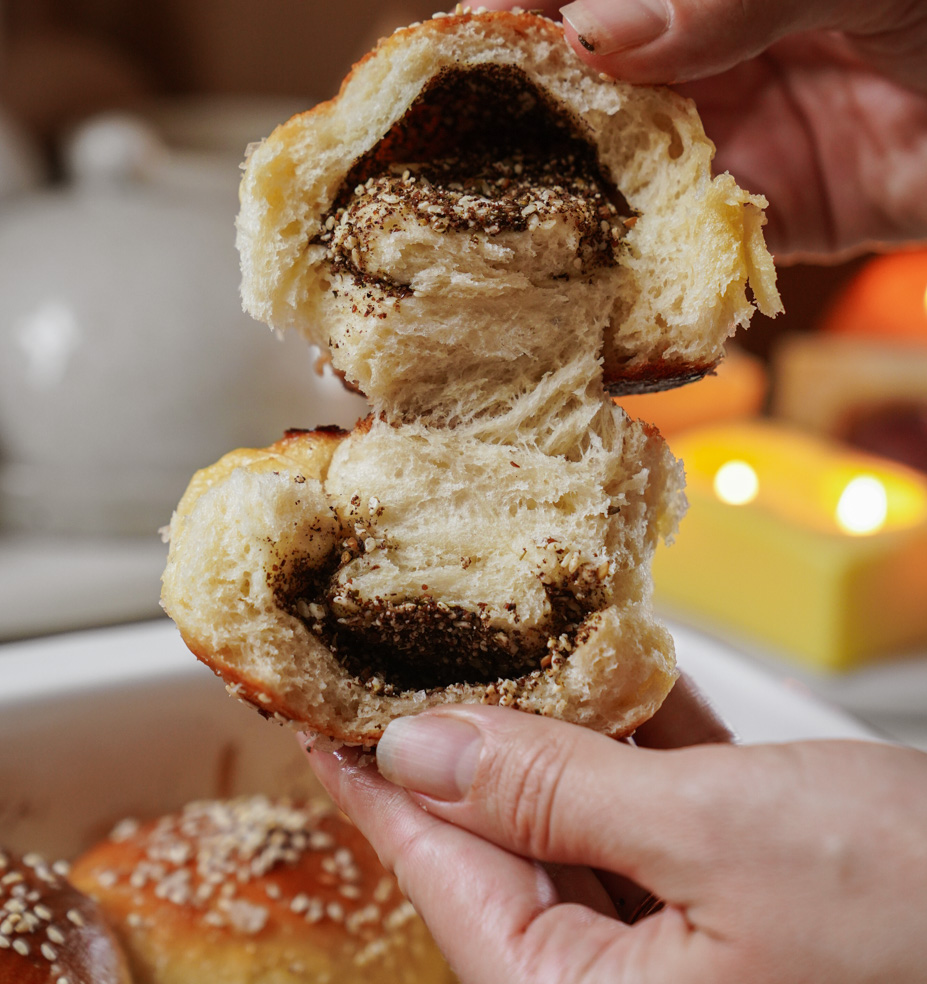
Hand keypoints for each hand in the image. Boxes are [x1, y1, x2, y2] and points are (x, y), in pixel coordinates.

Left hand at [308, 702, 926, 983]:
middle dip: (454, 742)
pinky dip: (629, 737)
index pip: (443, 875)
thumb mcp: (711, 836)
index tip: (311, 710)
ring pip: (575, 820)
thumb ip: (550, 792)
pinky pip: (651, 811)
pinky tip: (602, 666)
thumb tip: (419, 751)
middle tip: (397, 646)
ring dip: (546, 727)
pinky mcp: (735, 894)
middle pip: (501, 846)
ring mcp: (684, 945)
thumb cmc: (913, 910)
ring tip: (483, 639)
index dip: (370, 784)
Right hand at [465, 0, 926, 259]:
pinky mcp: (740, 200)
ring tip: (488, 250)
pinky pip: (664, 230)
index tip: (428, 87)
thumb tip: (590, 38)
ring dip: (556, 204)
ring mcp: (707, 115)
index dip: (491, 24)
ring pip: (602, 161)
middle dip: (506, 127)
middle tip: (439, 186)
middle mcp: (680, 22)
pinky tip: (579, 286)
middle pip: (564, 76)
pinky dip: (625, 258)